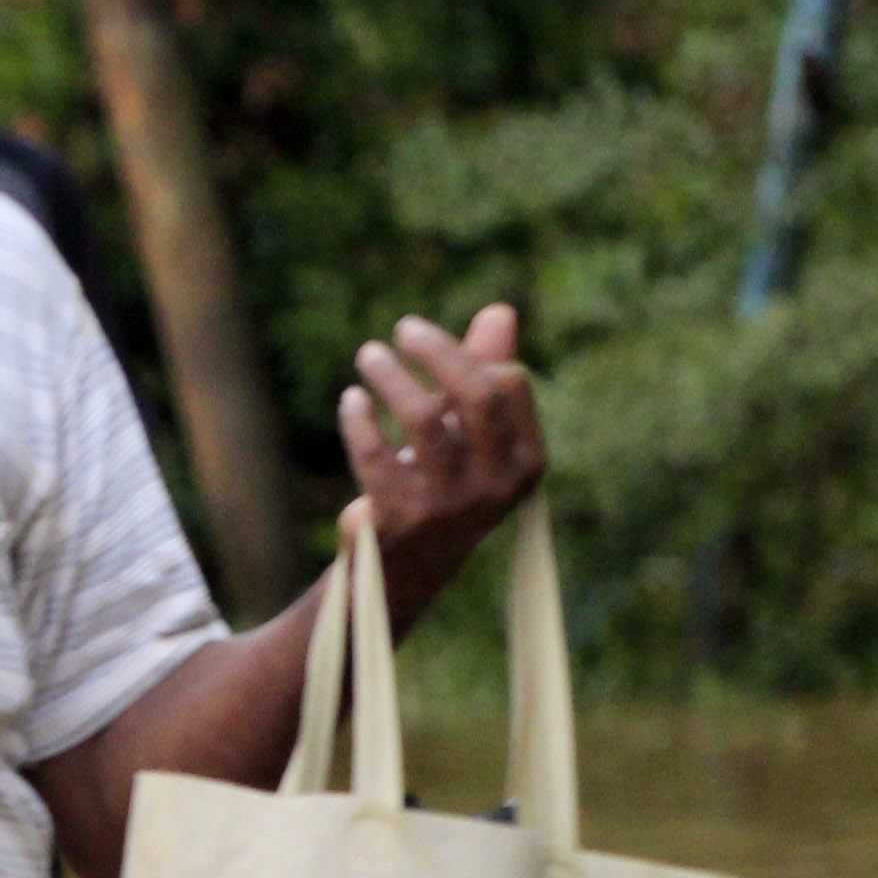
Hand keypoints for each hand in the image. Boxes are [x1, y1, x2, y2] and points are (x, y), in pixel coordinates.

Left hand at [340, 303, 543, 621]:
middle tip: (403, 328)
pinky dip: (360, 420)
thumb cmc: (448, 484)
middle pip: (477, 395)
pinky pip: (376, 454)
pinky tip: (352, 401)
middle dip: (438, 353)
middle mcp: (496, 484)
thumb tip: (500, 311)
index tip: (425, 340)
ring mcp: (450, 504)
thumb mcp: (472, 434)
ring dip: (391, 377)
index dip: (463, 355)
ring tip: (368, 354)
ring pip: (423, 419)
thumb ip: (485, 374)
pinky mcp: (401, 518)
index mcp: (525, 461)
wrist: (411, 567)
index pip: (507, 386)